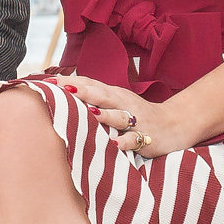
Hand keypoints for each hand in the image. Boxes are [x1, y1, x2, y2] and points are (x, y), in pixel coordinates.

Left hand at [60, 73, 194, 158]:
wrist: (175, 124)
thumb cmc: (138, 113)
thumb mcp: (116, 101)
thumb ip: (93, 97)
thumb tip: (62, 91)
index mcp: (114, 94)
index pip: (90, 84)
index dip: (71, 82)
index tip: (49, 81)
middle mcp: (123, 104)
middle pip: (102, 95)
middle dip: (83, 92)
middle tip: (63, 88)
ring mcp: (135, 121)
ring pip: (118, 116)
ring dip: (104, 115)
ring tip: (89, 113)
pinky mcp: (145, 138)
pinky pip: (134, 140)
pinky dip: (125, 141)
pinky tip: (115, 143)